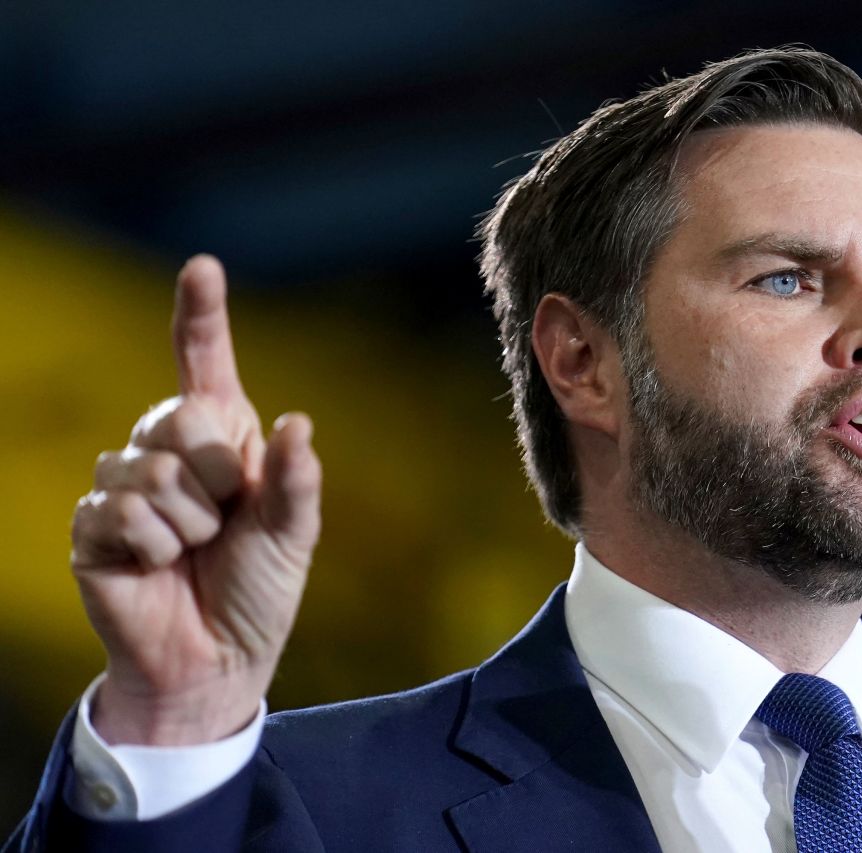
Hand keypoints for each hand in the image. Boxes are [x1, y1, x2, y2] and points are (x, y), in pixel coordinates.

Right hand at [71, 256, 321, 745]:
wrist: (214, 660)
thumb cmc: (258, 591)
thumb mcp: (293, 534)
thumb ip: (295, 480)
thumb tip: (299, 422)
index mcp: (224, 439)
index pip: (204, 365)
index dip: (201, 316)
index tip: (203, 267)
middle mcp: (170, 449)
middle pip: (180, 418)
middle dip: (215, 478)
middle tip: (223, 524)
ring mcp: (125, 485)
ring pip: (150, 470)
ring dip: (186, 524)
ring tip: (192, 553)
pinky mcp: (92, 525)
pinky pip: (121, 513)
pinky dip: (152, 548)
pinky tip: (156, 569)